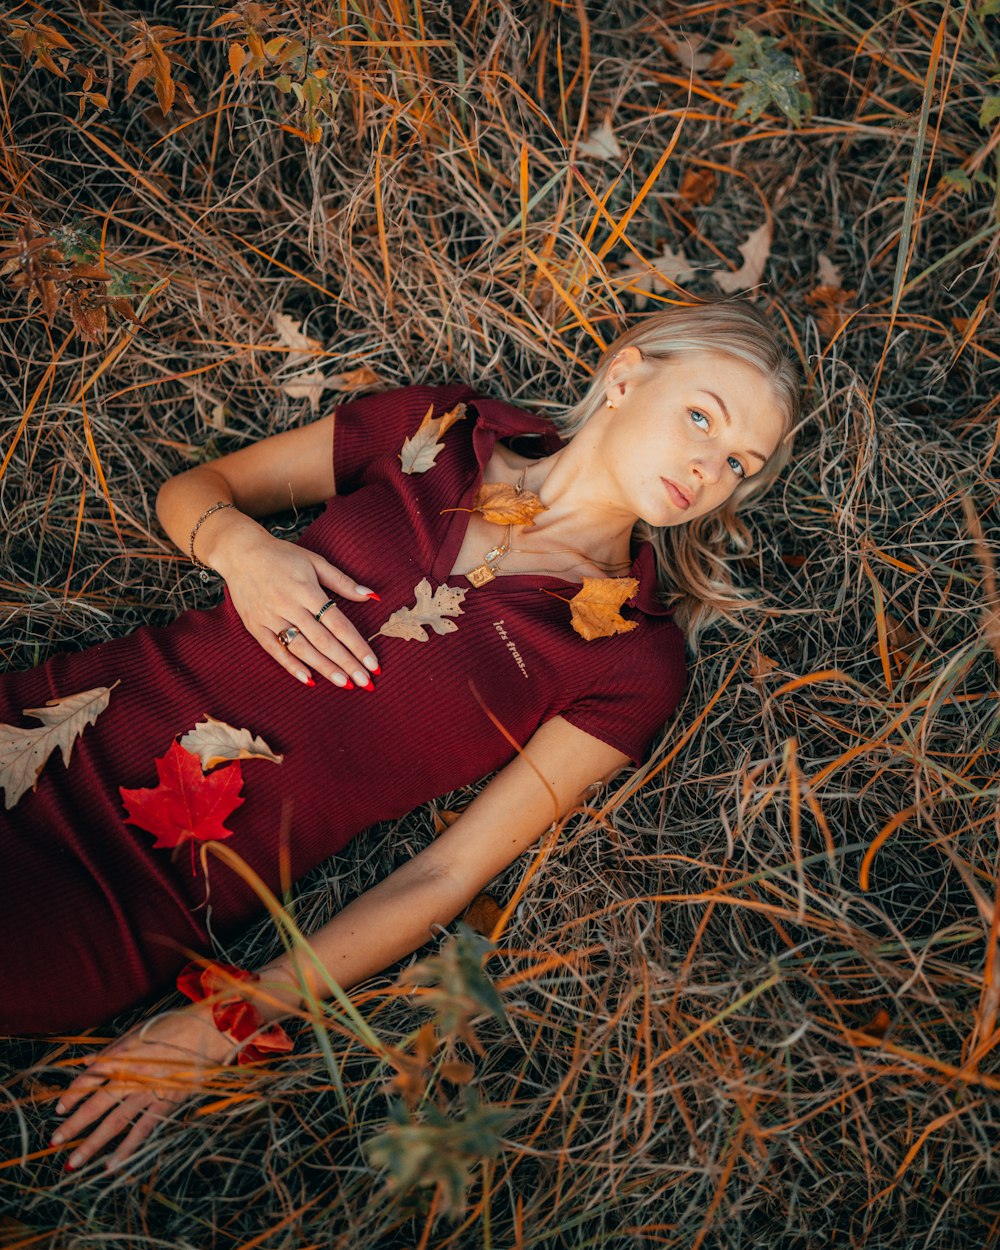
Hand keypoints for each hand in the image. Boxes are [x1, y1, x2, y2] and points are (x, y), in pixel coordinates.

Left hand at [51, 1003, 231, 1173]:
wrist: (211, 1030)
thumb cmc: (176, 1025)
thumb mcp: (141, 1030)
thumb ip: (114, 1049)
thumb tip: (87, 1062)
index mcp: (124, 1054)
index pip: (91, 1077)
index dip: (73, 1093)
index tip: (59, 1108)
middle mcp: (132, 1075)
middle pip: (96, 1103)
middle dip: (73, 1124)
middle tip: (54, 1141)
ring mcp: (149, 1091)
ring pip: (115, 1122)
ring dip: (92, 1144)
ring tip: (73, 1163)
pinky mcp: (167, 1102)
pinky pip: (143, 1130)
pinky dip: (127, 1149)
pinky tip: (112, 1165)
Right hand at [218, 530, 380, 687]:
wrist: (239, 552)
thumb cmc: (282, 555)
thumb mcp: (315, 561)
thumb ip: (343, 582)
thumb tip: (372, 596)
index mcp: (307, 590)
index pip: (338, 624)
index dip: (357, 646)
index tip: (374, 664)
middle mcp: (289, 606)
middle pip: (323, 640)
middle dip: (346, 663)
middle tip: (365, 682)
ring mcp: (270, 617)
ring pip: (301, 648)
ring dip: (324, 668)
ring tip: (344, 683)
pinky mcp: (255, 626)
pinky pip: (274, 650)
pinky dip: (291, 666)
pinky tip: (308, 680)